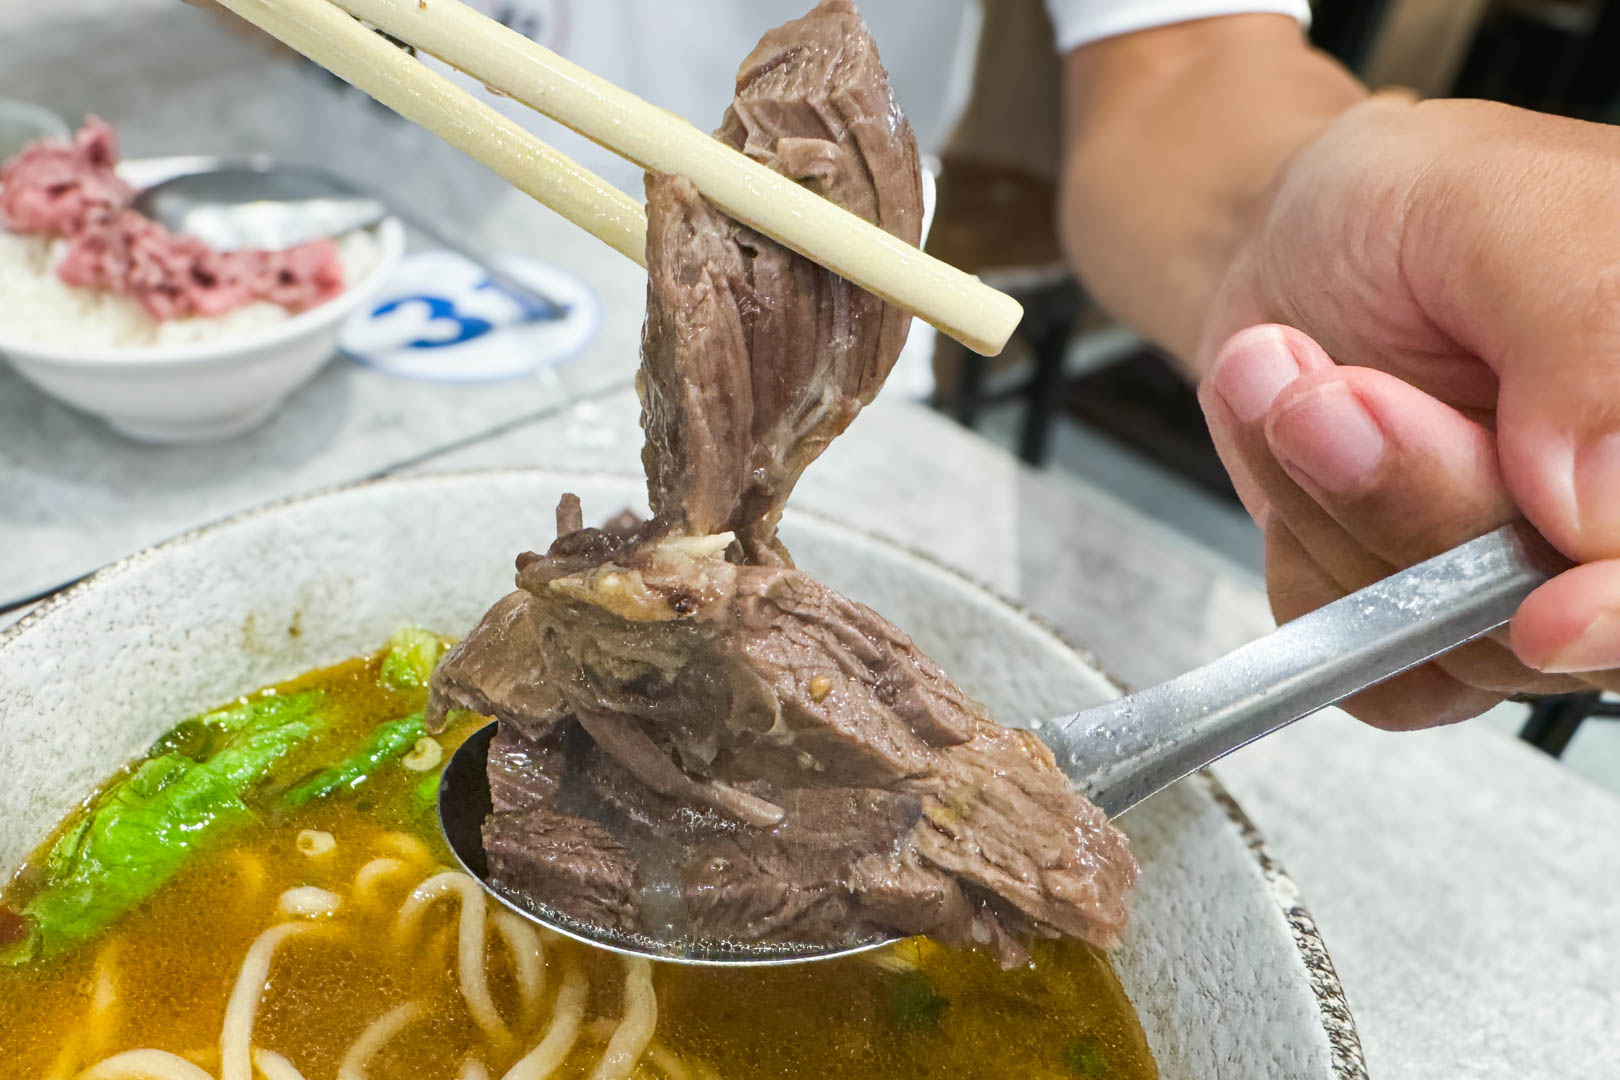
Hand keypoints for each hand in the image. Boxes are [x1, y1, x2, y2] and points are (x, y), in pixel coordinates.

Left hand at [1197, 96, 1619, 727]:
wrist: (1292, 247)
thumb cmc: (1402, 205)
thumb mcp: (1494, 204)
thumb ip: (1580, 330)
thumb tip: (1600, 507)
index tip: (1543, 614)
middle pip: (1568, 620)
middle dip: (1420, 506)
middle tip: (1322, 398)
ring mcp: (1540, 586)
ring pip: (1455, 649)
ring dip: (1337, 512)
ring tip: (1294, 379)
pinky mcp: (1437, 630)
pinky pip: (1376, 667)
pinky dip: (1310, 565)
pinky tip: (1296, 457)